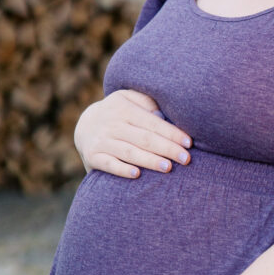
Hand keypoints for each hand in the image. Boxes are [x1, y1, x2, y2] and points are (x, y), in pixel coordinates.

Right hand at [73, 89, 192, 177]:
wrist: (84, 126)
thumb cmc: (118, 113)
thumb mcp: (129, 100)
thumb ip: (148, 103)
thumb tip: (167, 114)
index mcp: (124, 108)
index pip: (153, 122)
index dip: (172, 133)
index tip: (188, 143)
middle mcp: (112, 123)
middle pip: (144, 138)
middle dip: (167, 149)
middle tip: (186, 159)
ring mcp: (101, 141)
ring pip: (129, 152)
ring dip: (149, 160)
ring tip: (168, 168)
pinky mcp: (92, 156)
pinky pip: (109, 165)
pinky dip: (122, 170)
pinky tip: (137, 175)